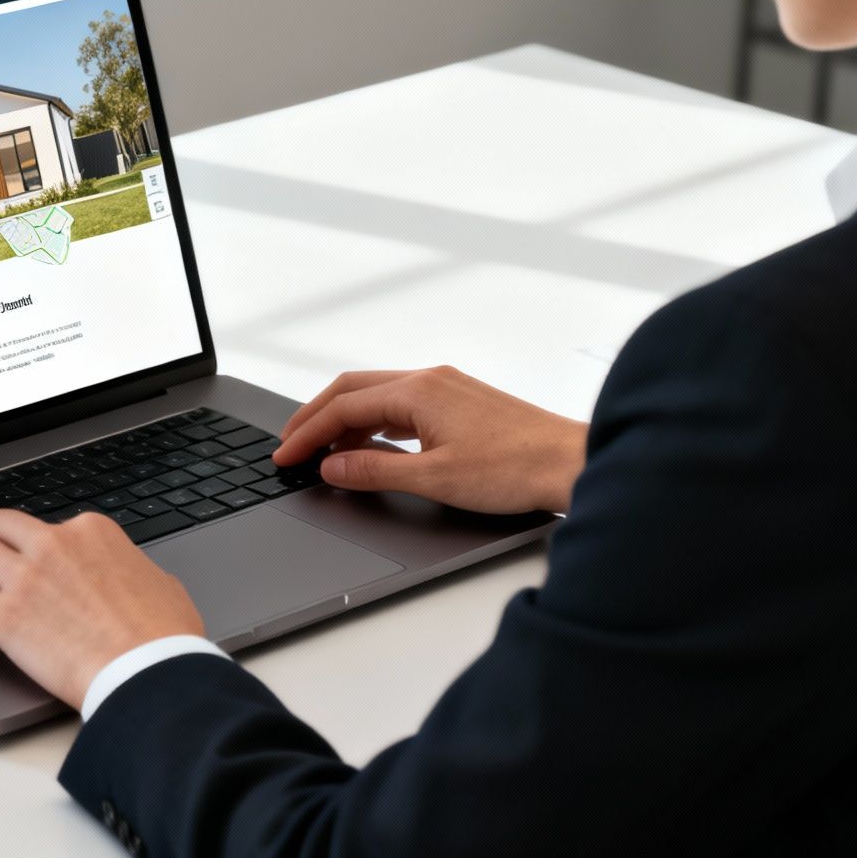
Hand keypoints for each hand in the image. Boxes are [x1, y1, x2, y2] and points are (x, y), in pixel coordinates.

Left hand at [0, 509, 203, 707]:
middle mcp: (54, 543)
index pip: (48, 527)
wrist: (148, 673)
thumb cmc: (163, 638)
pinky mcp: (3, 616)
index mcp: (91, 532)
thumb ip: (134, 571)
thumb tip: (135, 579)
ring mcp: (25, 577)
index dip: (33, 547)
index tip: (28, 563)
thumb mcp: (161, 584)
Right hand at [272, 366, 587, 515]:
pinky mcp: (461, 402)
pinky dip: (375, 424)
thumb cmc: (515, 469)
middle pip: (353, 389)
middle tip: (290, 447)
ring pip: (378, 396)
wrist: (572, 463)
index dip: (307, 434)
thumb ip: (375, 471)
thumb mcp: (434, 478)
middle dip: (315, 418)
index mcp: (419, 390)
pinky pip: (402, 405)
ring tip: (323, 454)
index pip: (343, 407)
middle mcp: (430, 379)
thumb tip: (331, 467)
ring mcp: (447, 387)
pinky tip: (371, 447)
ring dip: (345, 421)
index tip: (284, 458)